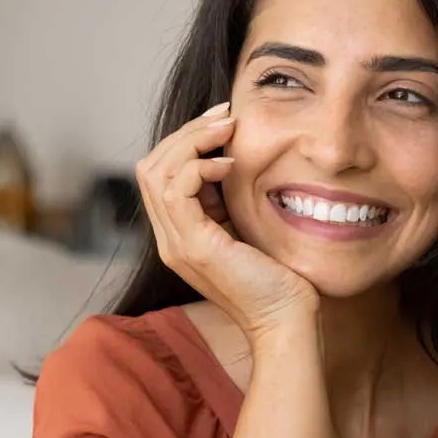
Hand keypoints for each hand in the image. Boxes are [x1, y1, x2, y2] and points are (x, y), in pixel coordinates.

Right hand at [135, 102, 317, 339]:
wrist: (287, 321)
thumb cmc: (280, 280)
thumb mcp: (248, 229)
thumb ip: (231, 201)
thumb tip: (232, 160)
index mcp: (181, 234)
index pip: (161, 174)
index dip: (186, 141)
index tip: (223, 123)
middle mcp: (170, 240)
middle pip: (150, 166)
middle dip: (186, 132)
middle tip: (225, 115)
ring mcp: (177, 244)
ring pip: (156, 171)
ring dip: (191, 140)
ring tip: (227, 129)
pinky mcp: (193, 247)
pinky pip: (176, 189)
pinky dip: (199, 166)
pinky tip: (230, 164)